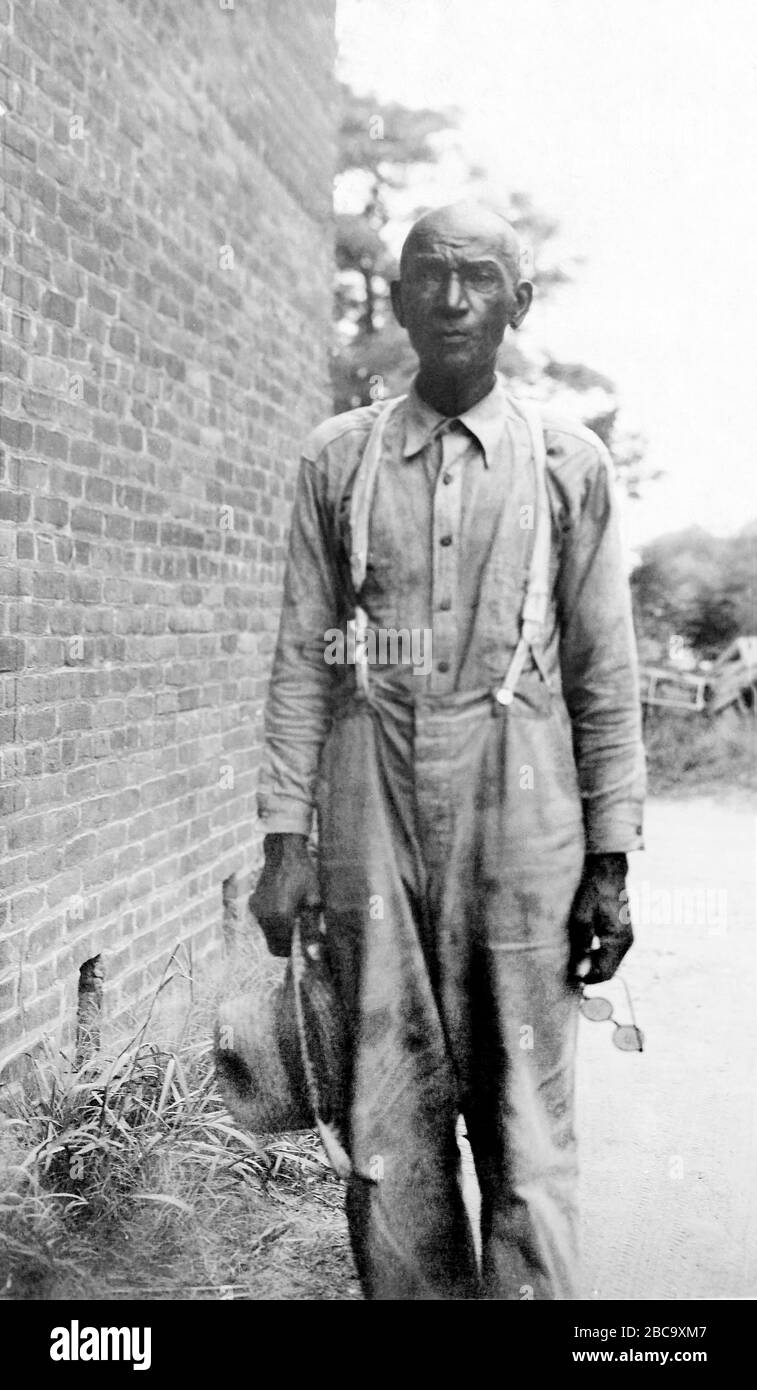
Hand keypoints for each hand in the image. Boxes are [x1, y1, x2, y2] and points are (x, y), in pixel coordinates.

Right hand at [249, 833, 321, 956]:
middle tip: (298, 930)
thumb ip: (312, 928)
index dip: (291, 951)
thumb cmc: (302, 874)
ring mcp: (257, 909)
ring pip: (267, 933)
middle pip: (272, 944)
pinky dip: (272, 919)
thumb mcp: (314, 900)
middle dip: (285, 942)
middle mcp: (264, 916)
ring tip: (292, 913)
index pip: (280, 950)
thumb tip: (315, 953)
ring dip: (279, 931)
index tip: (301, 942)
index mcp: (280, 917)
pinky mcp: (254, 902)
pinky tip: (284, 904)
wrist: (284, 853)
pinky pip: (263, 920)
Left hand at [567, 852, 631, 984]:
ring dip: (584, 958)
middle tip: (559, 958)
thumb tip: (580, 974)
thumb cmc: (592, 883)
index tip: (562, 971)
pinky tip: (573, 938)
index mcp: (620, 940)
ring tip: (565, 946)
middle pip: (603, 968)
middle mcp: (625, 941)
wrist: (605, 861)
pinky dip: (588, 948)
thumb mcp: (581, 913)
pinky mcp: (615, 928)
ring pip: (602, 959)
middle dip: (583, 968)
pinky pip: (602, 947)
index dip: (583, 978)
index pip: (604, 975)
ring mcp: (622, 935)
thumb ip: (582, 944)